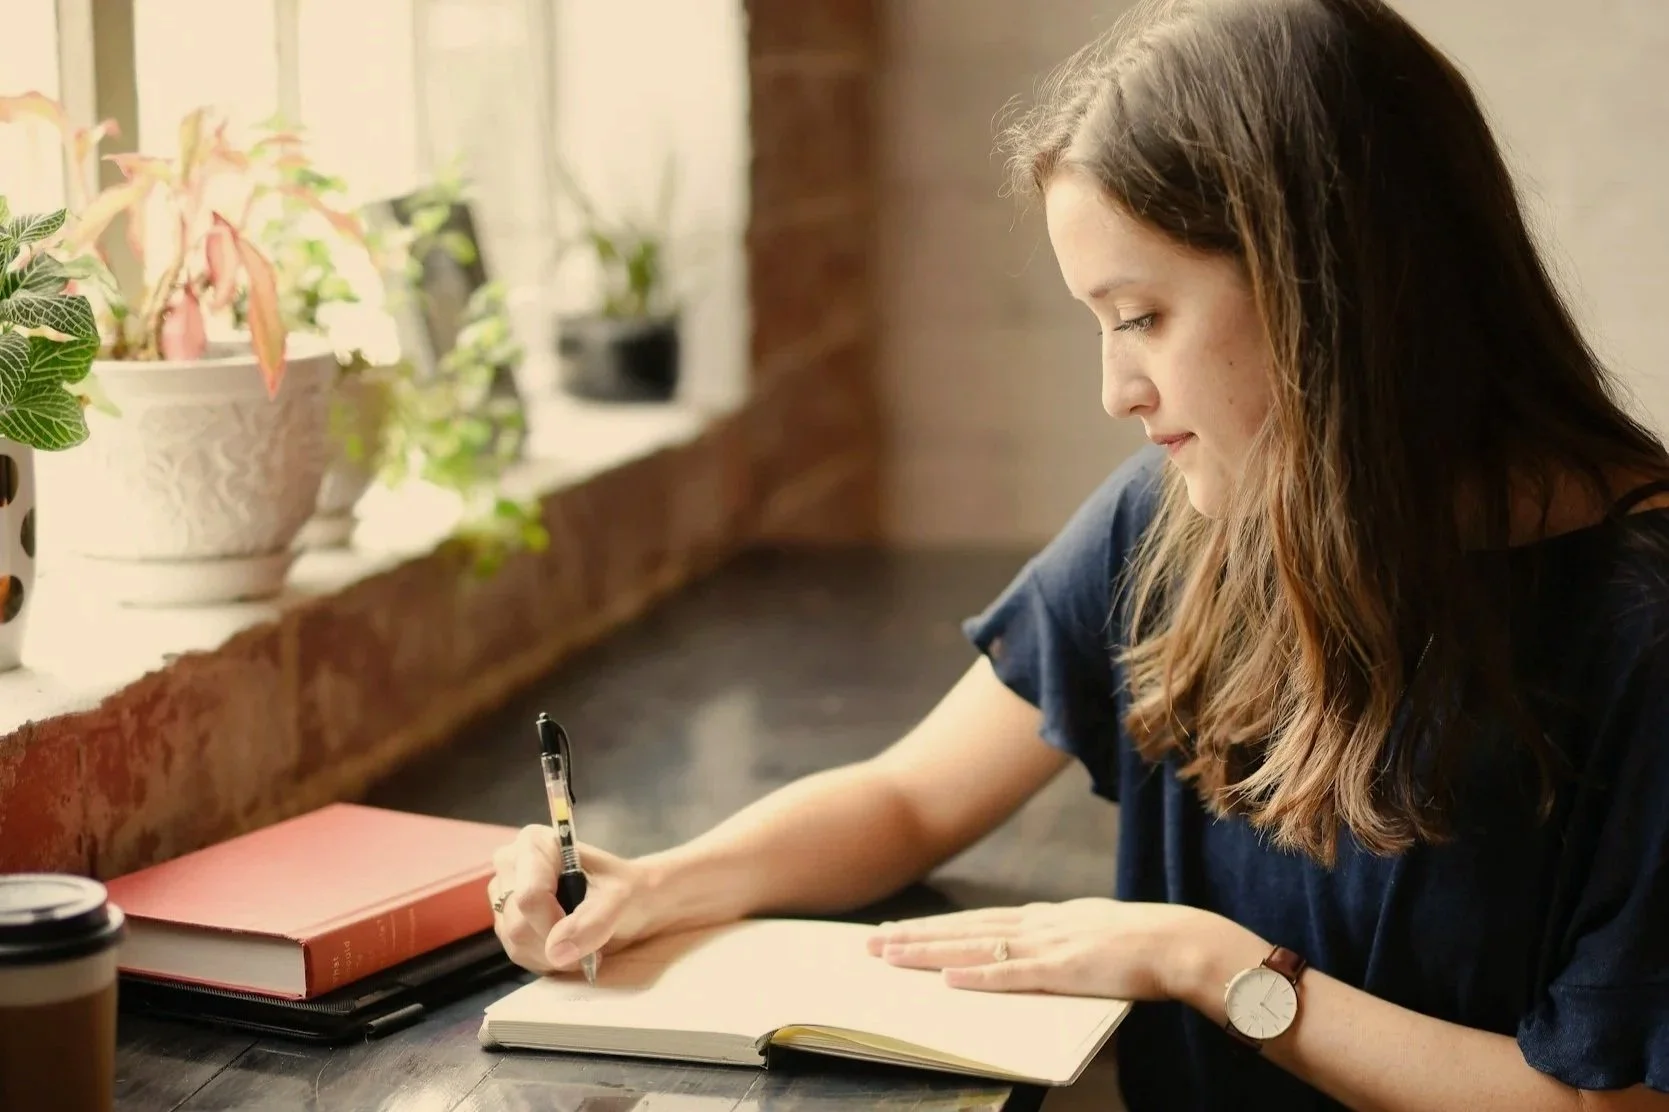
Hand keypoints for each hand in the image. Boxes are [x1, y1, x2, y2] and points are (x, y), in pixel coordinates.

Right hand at [489, 825, 656, 974]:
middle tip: (591, 943)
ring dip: (554, 955)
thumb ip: (592, 921)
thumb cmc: (627, 890)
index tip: (588, 932)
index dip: (555, 924)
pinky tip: (568, 947)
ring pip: (516, 943)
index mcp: (534, 844)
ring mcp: (503, 894)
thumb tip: (555, 950)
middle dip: (557, 944)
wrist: (632, 903)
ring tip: (583, 944)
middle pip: (519, 923)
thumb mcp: (621, 899)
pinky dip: (547, 960)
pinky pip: (517, 953)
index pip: (530, 896)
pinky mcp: (506, 921)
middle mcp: (511, 864)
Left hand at [866, 897, 1222, 999]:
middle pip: (964, 928)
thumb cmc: (1144, 945)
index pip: (978, 920)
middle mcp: (1038, 924)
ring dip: (930, 951)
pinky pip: (1012, 974)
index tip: (899, 931)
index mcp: (1046, 917)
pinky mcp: (1063, 969)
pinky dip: (977, 975)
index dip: (936, 926)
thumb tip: (1035, 956)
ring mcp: (1048, 944)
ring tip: (890, 955)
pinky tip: (947, 977)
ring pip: (975, 946)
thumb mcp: (1092, 935)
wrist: (1181, 942)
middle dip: (915, 936)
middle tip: (872, 944)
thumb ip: (1061, 943)